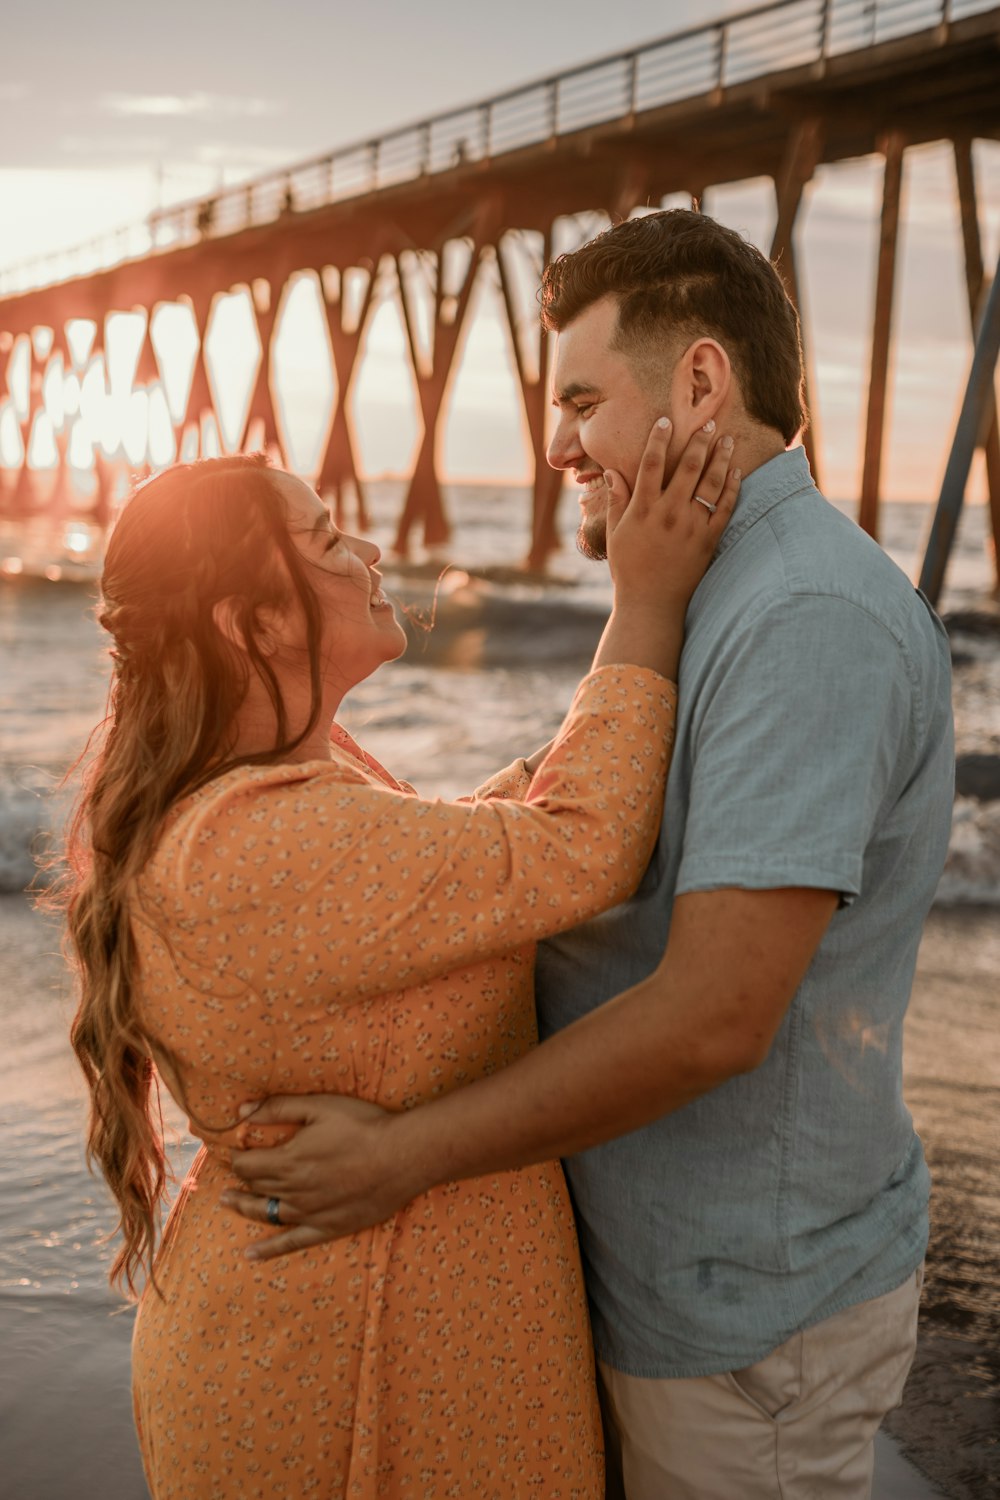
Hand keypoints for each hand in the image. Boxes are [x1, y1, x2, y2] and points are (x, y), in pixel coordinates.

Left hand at [222, 1095, 418, 1259]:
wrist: (403, 1156)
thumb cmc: (363, 1126)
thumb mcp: (319, 1107)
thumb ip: (279, 1108)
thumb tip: (241, 1110)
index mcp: (288, 1160)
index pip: (247, 1164)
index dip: (236, 1157)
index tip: (233, 1150)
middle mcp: (293, 1190)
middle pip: (255, 1187)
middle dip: (238, 1179)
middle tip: (228, 1174)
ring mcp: (309, 1212)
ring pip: (266, 1213)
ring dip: (244, 1207)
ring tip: (228, 1202)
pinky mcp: (327, 1228)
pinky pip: (291, 1242)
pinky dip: (268, 1250)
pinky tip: (250, 1254)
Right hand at [606, 417, 738, 615]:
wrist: (652, 604)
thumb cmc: (629, 569)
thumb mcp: (615, 534)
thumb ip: (615, 501)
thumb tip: (612, 472)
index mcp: (643, 509)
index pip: (650, 464)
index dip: (658, 439)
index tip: (665, 420)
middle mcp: (669, 513)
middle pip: (687, 467)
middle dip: (699, 441)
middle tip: (709, 423)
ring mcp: (691, 526)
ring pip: (711, 483)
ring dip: (721, 458)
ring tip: (728, 440)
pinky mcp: (709, 540)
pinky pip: (725, 508)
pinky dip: (733, 488)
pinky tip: (737, 472)